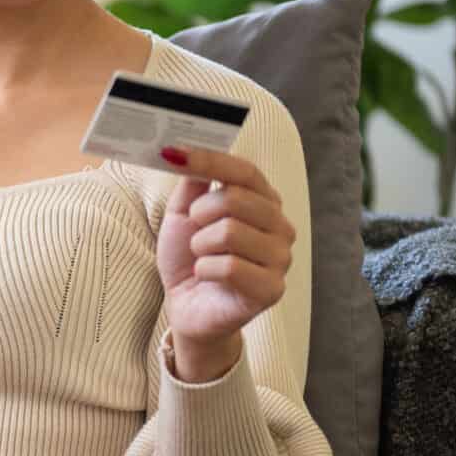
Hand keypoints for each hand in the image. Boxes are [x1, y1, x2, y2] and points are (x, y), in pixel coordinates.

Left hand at [153, 146, 293, 379]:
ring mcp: (281, 258)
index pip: (244, 170)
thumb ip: (193, 181)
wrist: (187, 307)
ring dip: (201, 245)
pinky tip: (208, 277)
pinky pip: (231, 266)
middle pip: (235, 199)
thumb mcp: (184, 213)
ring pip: (230, 232)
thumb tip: (189, 149)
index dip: (209, 160)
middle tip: (194, 231)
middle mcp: (280, 226)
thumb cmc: (190, 258)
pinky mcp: (273, 289)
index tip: (174, 153)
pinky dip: (205, 269)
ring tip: (202, 256)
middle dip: (200, 214)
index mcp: (263, 201)